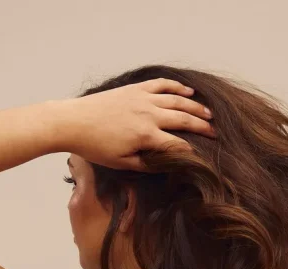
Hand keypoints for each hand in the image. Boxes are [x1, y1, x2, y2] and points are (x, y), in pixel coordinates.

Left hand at [53, 78, 215, 170]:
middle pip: (184, 120)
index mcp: (146, 136)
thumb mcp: (121, 163)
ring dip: (195, 106)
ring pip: (177, 101)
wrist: (72, 122)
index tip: (204, 157)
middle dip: (202, 127)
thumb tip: (165, 165)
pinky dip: (176, 87)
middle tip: (215, 133)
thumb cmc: (94, 146)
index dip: (193, 151)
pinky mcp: (135, 89)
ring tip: (208, 113)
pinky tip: (188, 91)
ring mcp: (142, 99)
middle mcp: (148, 114)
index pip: (178, 144)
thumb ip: (146, 164)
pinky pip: (161, 85)